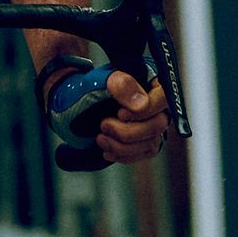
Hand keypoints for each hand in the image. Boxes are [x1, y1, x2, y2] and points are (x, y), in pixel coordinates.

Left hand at [46, 63, 167, 167]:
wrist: (73, 108)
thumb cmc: (87, 90)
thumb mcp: (100, 81)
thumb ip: (121, 85)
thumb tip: (142, 104)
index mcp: (150, 81)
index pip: (164, 97)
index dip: (146, 110)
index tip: (119, 113)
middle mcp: (156, 104)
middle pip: (159, 124)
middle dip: (128, 131)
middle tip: (103, 125)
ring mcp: (153, 124)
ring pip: (151, 143)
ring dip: (121, 145)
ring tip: (100, 138)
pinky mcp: (146, 142)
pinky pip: (144, 154)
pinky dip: (123, 155)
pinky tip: (107, 150)